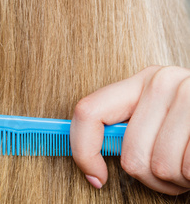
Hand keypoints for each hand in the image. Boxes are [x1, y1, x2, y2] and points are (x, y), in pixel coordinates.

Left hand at [71, 66, 189, 194]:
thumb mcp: (161, 115)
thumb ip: (129, 127)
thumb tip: (89, 158)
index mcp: (142, 81)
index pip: (88, 112)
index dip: (83, 151)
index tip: (95, 177)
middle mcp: (163, 83)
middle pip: (131, 156)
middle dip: (152, 179)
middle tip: (171, 172)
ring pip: (160, 168)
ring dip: (177, 181)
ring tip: (189, 165)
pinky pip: (188, 169)